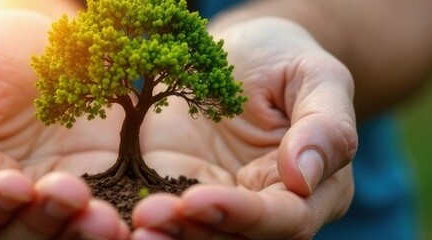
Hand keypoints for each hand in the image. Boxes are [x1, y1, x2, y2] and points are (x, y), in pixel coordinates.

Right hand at [0, 10, 131, 238]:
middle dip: (43, 222)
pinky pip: (112, 223)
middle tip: (72, 193)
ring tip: (109, 219)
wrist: (44, 47)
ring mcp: (56, 210)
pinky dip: (128, 228)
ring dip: (85, 236)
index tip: (14, 184)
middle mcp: (5, 213)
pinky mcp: (104, 197)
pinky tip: (148, 215)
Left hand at [130, 17, 357, 238]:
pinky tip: (105, 213)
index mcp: (310, 193)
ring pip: (193, 236)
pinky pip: (157, 215)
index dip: (242, 215)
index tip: (198, 199)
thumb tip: (303, 178)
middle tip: (148, 217)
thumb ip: (326, 126)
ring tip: (128, 222)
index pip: (281, 219)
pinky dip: (132, 220)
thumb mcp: (318, 78)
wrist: (240, 52)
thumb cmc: (288, 60)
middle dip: (190, 233)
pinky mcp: (173, 193)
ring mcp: (215, 206)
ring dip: (161, 234)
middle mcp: (262, 211)